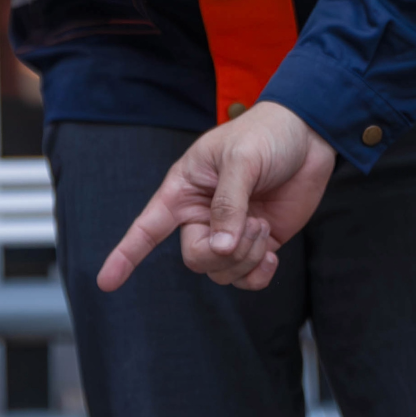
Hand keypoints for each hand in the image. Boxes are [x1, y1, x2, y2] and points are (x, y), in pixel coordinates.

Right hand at [97, 102, 335, 291]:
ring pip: (223, 271)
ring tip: (264, 226)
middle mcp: (202, 215)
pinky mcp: (259, 243)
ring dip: (247, 257)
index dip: (125, 255)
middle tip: (253, 226)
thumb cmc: (266, 134)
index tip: (106, 282)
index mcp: (185, 189)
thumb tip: (221, 247)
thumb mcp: (241, 160)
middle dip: (222, 252)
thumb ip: (229, 203)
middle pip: (195, 258)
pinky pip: (248, 277)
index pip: (147, 227)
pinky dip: (259, 275)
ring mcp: (231, 231)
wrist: (309, 136)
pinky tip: (272, 256)